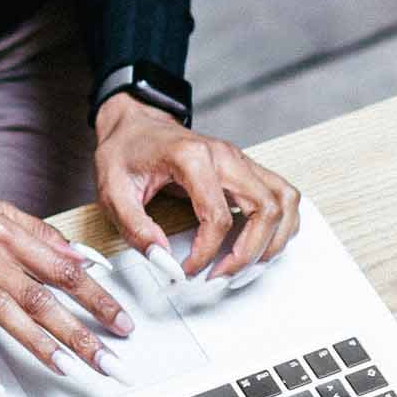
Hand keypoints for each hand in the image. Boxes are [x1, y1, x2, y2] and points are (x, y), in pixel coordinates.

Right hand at [0, 147, 132, 394]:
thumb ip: (37, 233)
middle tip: (110, 361)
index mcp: (2, 233)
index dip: (96, 298)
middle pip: (39, 298)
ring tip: (67, 368)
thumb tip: (81, 258)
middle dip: (79, 332)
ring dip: (37, 344)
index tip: (123, 323)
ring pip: (2, 315)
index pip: (61, 270)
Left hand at [92, 95, 301, 281]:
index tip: (189, 270)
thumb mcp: (112, 190)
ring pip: (284, 201)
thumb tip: (163, 258)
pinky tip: (262, 242)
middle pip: (265, 209)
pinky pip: (283, 195)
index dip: (206, 253)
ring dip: (275, 239)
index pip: (217, 217)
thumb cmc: (126, 152)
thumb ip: (135, 227)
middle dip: (250, 252)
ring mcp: (240, 160)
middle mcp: (225, 156)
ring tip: (247, 263)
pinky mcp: (245, 168)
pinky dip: (283, 223)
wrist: (134, 122)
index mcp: (192, 158)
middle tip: (223, 274)